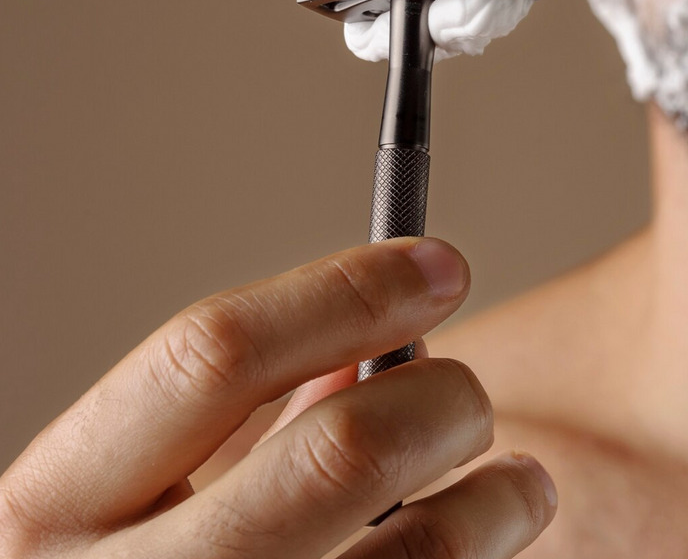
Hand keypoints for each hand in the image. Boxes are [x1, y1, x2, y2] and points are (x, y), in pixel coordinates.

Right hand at [0, 238, 556, 557]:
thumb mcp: (126, 500)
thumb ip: (234, 423)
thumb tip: (379, 346)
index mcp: (60, 502)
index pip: (214, 355)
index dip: (346, 293)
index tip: (439, 266)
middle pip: (342, 448)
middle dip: (441, 398)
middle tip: (467, 395)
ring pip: (421, 548)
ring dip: (498, 497)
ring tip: (519, 483)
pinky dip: (485, 554)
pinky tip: (489, 540)